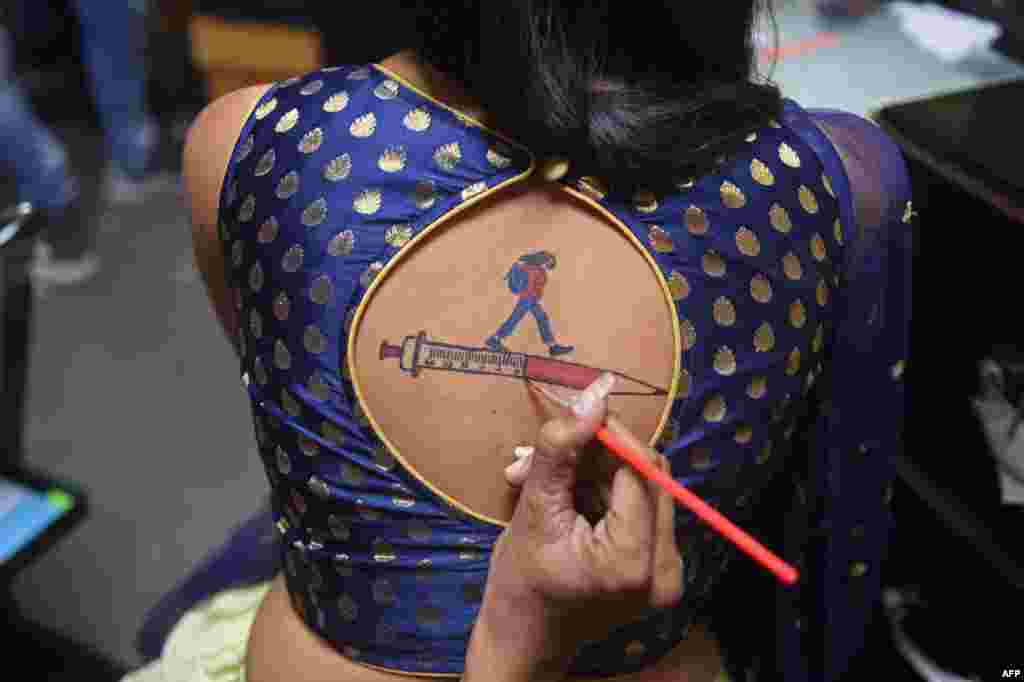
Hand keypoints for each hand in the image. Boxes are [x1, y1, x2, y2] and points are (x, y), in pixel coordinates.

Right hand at [472, 373, 684, 676]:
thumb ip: (561, 452)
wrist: (522, 644)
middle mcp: (665, 568)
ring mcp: (666, 572)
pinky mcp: (657, 569)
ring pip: (636, 489)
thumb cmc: (519, 587)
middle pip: (643, 477)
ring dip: (589, 475)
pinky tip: (561, 498)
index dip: (607, 434)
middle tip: (537, 456)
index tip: (571, 410)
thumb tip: (591, 396)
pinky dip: (598, 496)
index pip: (638, 469)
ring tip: (534, 479)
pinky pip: (635, 510)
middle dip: (592, 457)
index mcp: (635, 560)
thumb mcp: (533, 512)